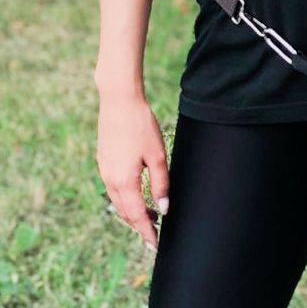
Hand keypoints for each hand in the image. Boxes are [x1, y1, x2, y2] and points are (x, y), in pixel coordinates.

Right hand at [96, 92, 169, 252]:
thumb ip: (160, 183)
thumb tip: (163, 208)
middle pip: (125, 213)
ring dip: (131, 212)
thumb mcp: (157, 154)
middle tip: (154, 235)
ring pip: (117, 202)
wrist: (119, 101)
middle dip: (139, 225)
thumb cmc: (140, 125)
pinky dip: (124, 198)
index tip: (154, 245)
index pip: (137, 216)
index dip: (147, 232)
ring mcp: (104, 170)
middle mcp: (110, 180)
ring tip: (148, 217)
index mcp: (124, 181)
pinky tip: (135, 195)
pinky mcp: (103, 161)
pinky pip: (113, 188)